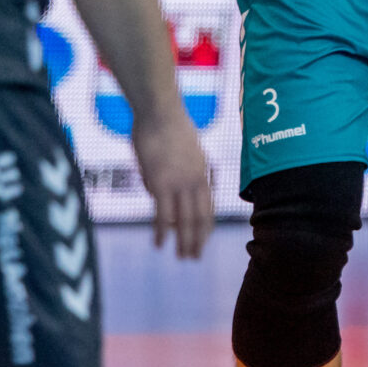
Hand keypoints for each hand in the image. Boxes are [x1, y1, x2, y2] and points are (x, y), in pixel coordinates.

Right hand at [130, 106, 212, 258]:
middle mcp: (196, 179)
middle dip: (198, 239)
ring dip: (184, 242)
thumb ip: (178, 167)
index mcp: (202, 170)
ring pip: (185, 220)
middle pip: (200, 216)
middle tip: (195, 257)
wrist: (160, 109)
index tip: (203, 239)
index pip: (208, 204)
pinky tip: (159, 244)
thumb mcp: (182, 146)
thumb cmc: (165, 122)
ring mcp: (179, 182)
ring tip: (182, 258)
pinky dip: (162, 232)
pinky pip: (163, 214)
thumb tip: (163, 186)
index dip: (206, 225)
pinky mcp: (161, 183)